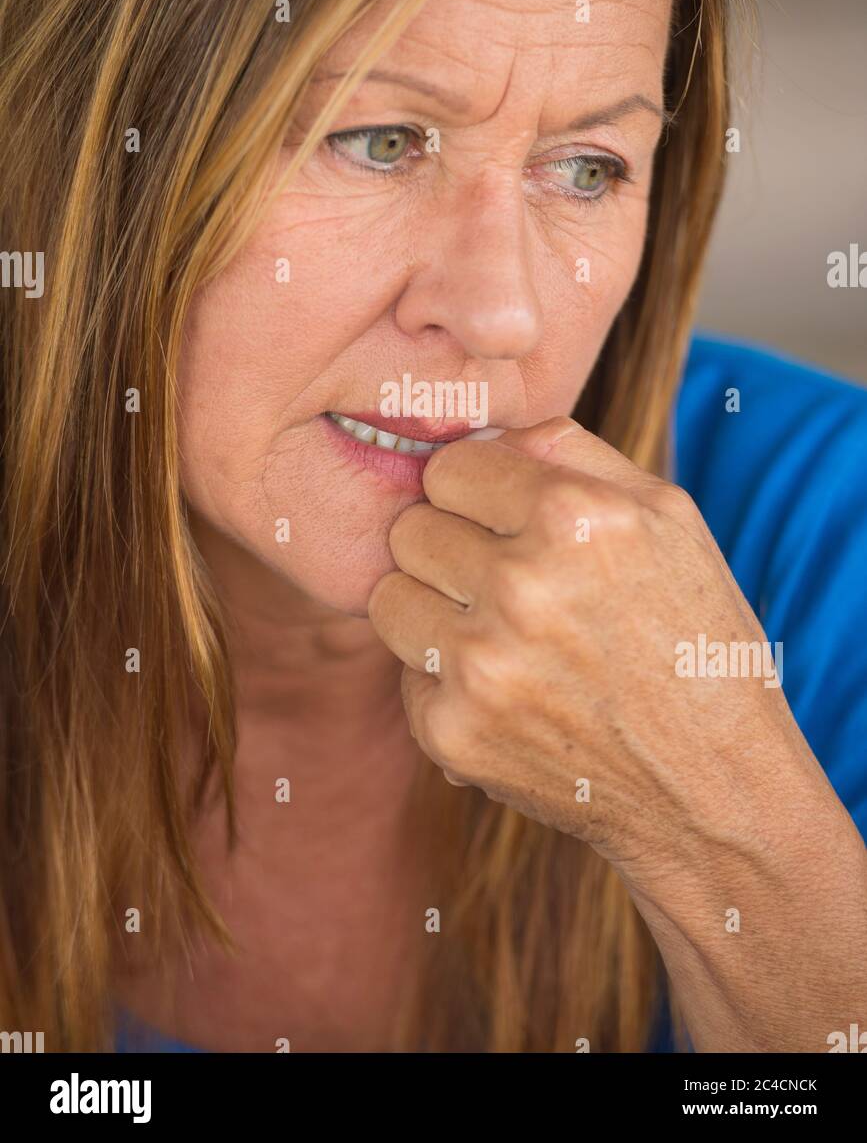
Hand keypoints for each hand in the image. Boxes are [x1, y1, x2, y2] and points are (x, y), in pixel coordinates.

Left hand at [367, 416, 802, 875]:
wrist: (713, 786)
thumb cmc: (693, 637)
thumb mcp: (667, 515)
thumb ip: (569, 449)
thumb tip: (482, 428)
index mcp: (574, 516)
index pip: (449, 465)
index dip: (474, 492)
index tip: (498, 518)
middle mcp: (520, 586)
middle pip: (410, 528)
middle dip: (448, 546)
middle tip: (502, 580)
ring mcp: (480, 665)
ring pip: (390, 597)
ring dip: (433, 610)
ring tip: (502, 634)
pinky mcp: (452, 732)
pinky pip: (406, 673)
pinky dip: (446, 682)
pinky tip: (510, 694)